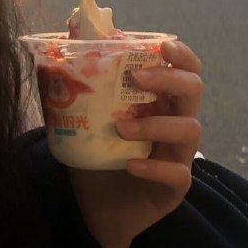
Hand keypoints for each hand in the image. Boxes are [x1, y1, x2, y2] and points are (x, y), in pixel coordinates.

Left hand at [68, 40, 202, 247]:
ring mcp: (177, 155)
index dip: (180, 54)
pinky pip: (178, 174)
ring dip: (154, 123)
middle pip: (193, 90)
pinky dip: (154, 167)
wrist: (90, 206)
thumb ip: (74, 80)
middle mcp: (173, 122)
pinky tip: (130, 164)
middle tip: (136, 78)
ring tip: (120, 128)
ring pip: (189, 129)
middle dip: (168, 78)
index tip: (162, 47)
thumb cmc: (91, 151)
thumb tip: (55, 41)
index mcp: (156, 99)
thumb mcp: (79, 112)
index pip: (183, 69)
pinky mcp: (175, 187)